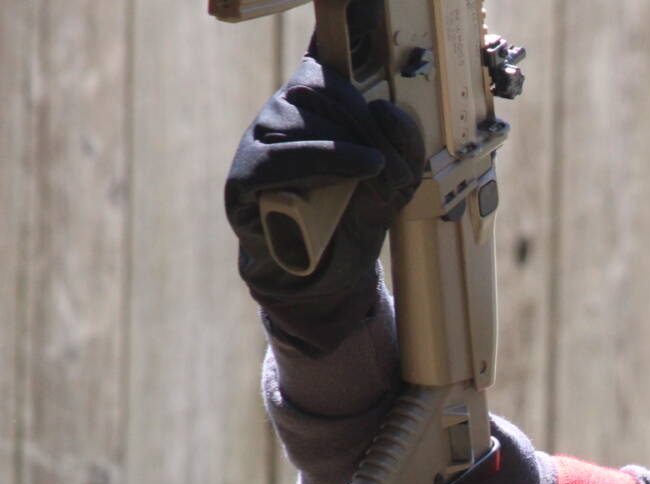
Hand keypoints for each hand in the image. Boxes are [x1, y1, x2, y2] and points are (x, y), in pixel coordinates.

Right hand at [225, 56, 423, 351]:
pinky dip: (326, 160)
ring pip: (305, 120)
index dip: (352, 53)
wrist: (333, 270)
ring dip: (352, 150)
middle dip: (370, 128)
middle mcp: (283, 110)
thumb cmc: (360, 212)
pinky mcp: (245, 175)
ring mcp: (259, 139)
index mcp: (316, 99)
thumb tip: (384, 109)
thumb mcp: (398, 175)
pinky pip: (282, 158)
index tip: (376, 46)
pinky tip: (361, 169)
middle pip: (324, 91)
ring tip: (378, 180)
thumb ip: (403, 139)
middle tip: (396, 167)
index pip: (327, 56)